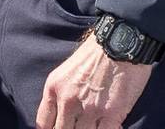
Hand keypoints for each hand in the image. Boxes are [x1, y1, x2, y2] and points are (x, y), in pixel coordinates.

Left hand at [35, 33, 154, 128]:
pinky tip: (109, 125)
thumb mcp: (67, 70)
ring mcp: (89, 109)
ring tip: (94, 124)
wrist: (120, 42)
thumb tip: (62, 114)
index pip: (44, 123)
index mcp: (54, 88)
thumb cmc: (96, 53)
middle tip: (78, 125)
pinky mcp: (111, 114)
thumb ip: (62, 92)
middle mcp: (68, 100)